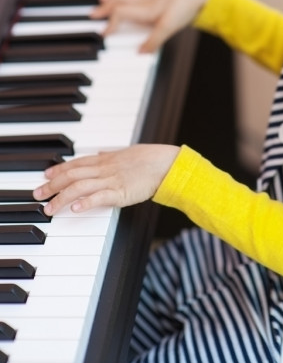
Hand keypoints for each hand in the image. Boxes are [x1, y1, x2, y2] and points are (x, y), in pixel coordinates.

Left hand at [33, 144, 179, 215]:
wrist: (165, 164)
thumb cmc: (148, 159)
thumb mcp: (125, 153)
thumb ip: (110, 155)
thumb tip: (99, 153)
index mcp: (105, 159)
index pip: (75, 163)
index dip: (58, 170)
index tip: (45, 175)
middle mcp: (104, 168)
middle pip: (71, 175)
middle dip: (52, 185)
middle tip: (37, 194)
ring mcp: (111, 180)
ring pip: (79, 187)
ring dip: (61, 198)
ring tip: (49, 208)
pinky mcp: (120, 192)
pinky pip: (98, 197)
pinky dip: (85, 203)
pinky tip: (74, 209)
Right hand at [91, 0, 211, 51]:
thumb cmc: (184, 9)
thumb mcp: (168, 28)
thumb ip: (153, 42)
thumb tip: (140, 53)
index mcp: (145, 9)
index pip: (120, 14)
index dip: (109, 24)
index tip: (102, 34)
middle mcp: (147, 2)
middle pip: (120, 3)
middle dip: (105, 8)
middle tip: (92, 13)